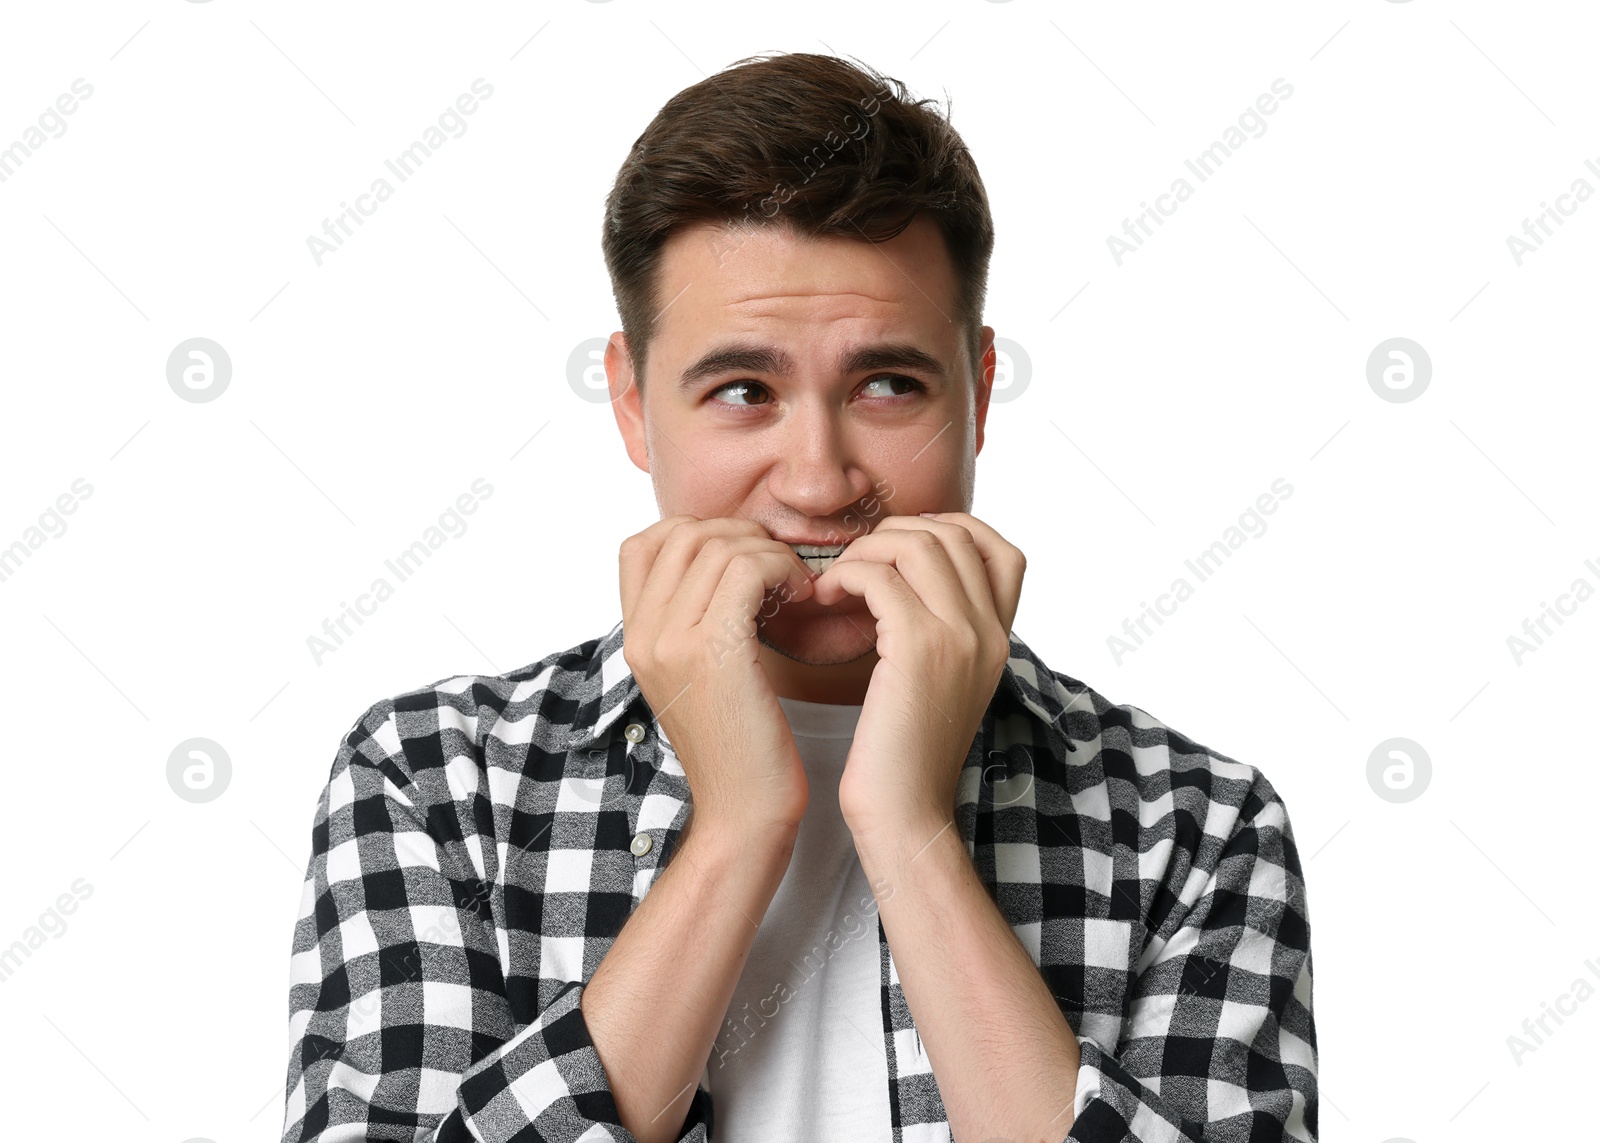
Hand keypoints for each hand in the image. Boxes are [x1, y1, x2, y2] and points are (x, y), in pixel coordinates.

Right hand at [619, 515, 817, 834]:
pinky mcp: (713, 653)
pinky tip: (803, 596)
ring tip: (796, 585)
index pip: (644, 543)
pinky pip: (747, 571)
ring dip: (770, 553)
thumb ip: (694, 622)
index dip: (700, 531)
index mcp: (634, 637)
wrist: (744, 811)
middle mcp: (643, 635)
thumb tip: (728, 563)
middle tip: (780, 565)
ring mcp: (671, 643)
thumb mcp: (698, 677)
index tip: (744, 556)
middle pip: (685, 533)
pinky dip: (783, 570)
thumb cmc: (739, 745)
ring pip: (720, 547)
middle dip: (743, 535)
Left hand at [807, 512, 1025, 838]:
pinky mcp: (920, 651)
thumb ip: (942, 635)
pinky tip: (826, 599)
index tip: (899, 551)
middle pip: (954, 533)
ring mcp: (961, 638)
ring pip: (917, 544)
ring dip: (865, 551)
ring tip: (837, 583)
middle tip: (856, 565)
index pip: (1001, 549)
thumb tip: (904, 585)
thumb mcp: (943, 686)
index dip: (950, 530)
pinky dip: (845, 576)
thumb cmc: (905, 754)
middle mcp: (990, 632)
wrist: (905, 815)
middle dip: (894, 534)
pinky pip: (880, 578)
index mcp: (1000, 639)